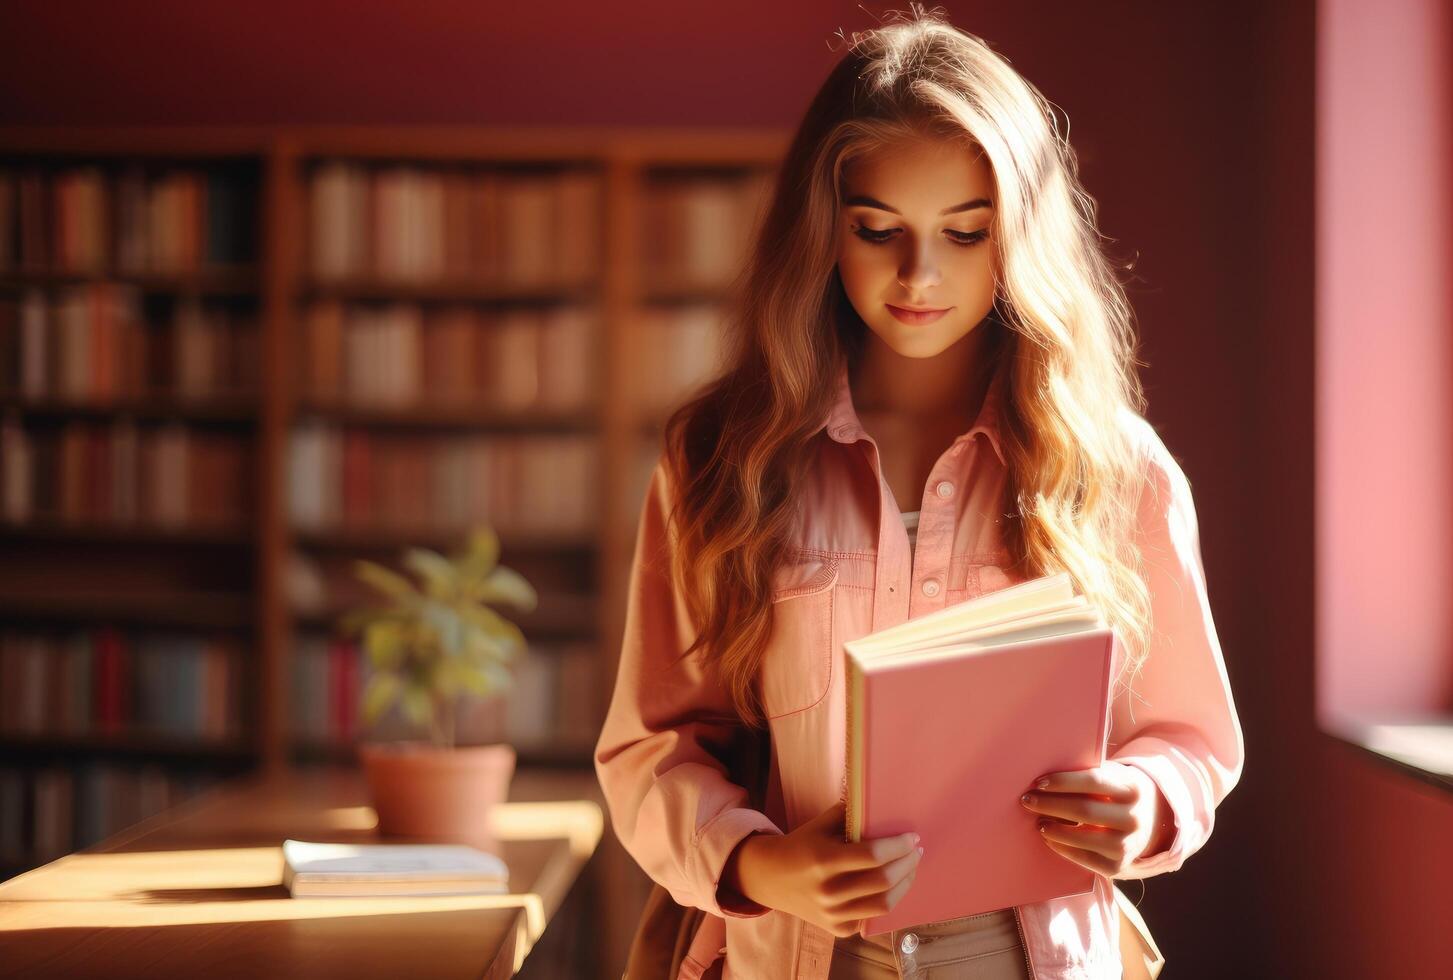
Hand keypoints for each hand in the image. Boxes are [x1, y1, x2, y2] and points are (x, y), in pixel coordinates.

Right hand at [726, 800, 922, 937]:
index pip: (873, 855)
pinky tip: (891, 887)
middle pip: (883, 881)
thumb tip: (882, 800)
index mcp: (824, 860)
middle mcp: (829, 892)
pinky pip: (872, 917)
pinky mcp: (837, 929)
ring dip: (905, 884)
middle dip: (908, 864)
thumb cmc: (801, 845)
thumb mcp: (821, 824)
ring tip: (911, 869)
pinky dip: (886, 901)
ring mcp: (833, 914)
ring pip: (883, 904)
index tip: (912, 837)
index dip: (898, 846)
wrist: (771, 879)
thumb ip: (850, 813)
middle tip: (917, 851)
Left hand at [1018, 761, 1173, 876]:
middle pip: (1084, 810)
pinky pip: (1084, 858)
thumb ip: (1086, 776)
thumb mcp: (1111, 777)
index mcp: (1132, 789)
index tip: (1038, 782)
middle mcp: (1133, 818)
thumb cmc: (1115, 792)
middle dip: (1050, 804)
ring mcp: (1127, 845)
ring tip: (1037, 822)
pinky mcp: (1117, 866)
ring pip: (1082, 837)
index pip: (1093, 781)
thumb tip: (1044, 780)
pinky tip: (1048, 837)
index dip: (1062, 781)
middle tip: (1026, 800)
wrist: (1147, 820)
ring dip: (1054, 829)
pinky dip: (1062, 847)